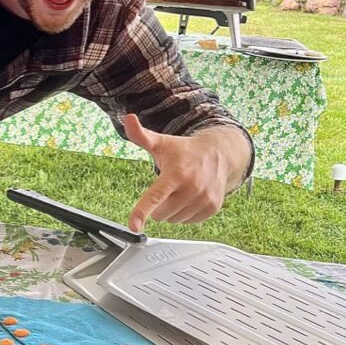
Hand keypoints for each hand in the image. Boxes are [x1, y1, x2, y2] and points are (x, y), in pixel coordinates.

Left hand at [124, 114, 248, 231]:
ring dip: (172, 210)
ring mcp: (204, 199)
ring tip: (180, 191)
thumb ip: (141, 136)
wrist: (218, 153)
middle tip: (167, 188)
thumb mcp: (161, 143)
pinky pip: (188, 222)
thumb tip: (127, 119)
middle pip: (161, 214)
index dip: (142, 212)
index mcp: (175, 173)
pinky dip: (185, 213)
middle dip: (159, 205)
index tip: (133, 225)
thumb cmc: (184, 151)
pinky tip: (190, 197)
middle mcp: (192, 188)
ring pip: (174, 220)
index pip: (156, 196)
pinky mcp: (212, 208)